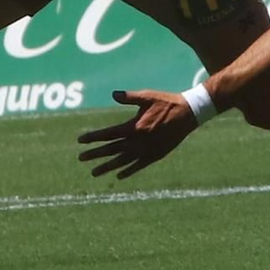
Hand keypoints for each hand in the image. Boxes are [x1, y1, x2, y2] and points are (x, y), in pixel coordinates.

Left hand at [75, 89, 198, 179]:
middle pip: (111, 149)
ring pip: (122, 161)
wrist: (188, 114)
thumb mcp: (147, 96)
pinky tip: (118, 175)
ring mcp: (146, 150)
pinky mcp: (155, 155)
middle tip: (80, 158)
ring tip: (94, 173)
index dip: (93, 137)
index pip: (108, 135)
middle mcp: (138, 141)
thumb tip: (113, 94)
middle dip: (95, 154)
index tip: (80, 141)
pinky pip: (138, 166)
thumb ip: (129, 97)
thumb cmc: (166, 102)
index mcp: (134, 127)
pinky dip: (128, 171)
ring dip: (107, 167)